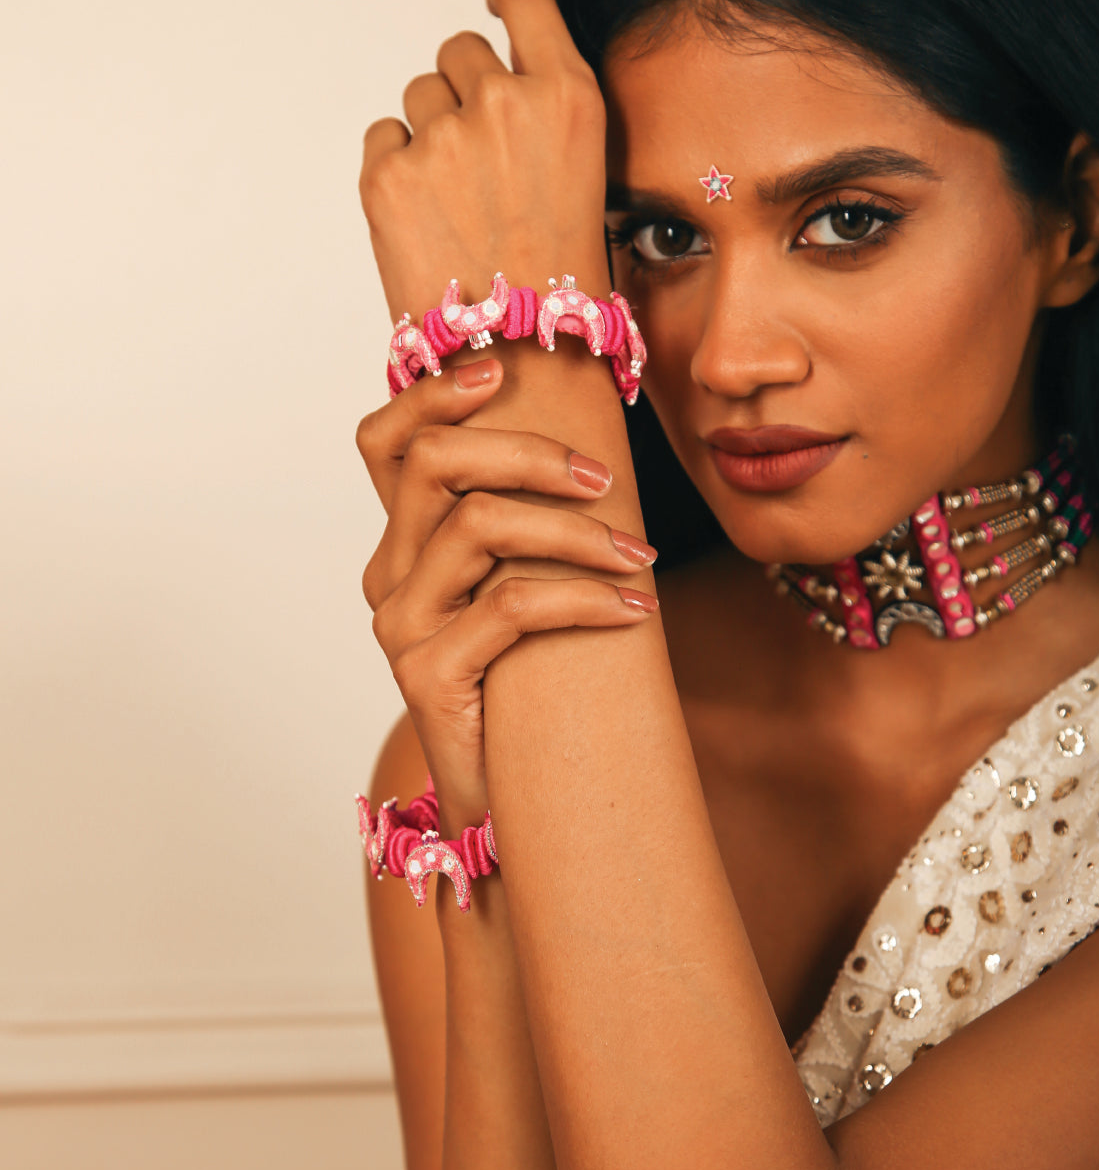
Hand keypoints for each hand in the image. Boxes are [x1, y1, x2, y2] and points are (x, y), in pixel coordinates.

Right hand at [357, 359, 658, 824]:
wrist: (510, 801)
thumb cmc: (529, 686)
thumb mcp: (521, 593)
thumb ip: (524, 532)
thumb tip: (592, 455)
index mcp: (404, 544)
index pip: (385, 442)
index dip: (431, 393)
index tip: (499, 368)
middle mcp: (390, 575)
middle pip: (433, 464)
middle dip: (528, 452)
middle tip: (605, 481)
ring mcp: (401, 627)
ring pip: (480, 525)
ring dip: (576, 532)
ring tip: (641, 560)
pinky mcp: (429, 675)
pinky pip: (512, 605)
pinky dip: (584, 597)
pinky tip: (634, 609)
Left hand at [359, 0, 609, 326]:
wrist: (522, 359)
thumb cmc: (559, 279)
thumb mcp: (582, 175)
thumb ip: (538, 113)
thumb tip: (482, 77)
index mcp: (568, 97)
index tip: (493, 0)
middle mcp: (505, 102)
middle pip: (461, 51)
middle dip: (466, 92)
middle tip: (479, 158)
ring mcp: (442, 137)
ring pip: (420, 95)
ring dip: (432, 131)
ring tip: (458, 201)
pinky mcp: (388, 174)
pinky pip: (384, 136)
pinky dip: (399, 167)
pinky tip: (429, 215)